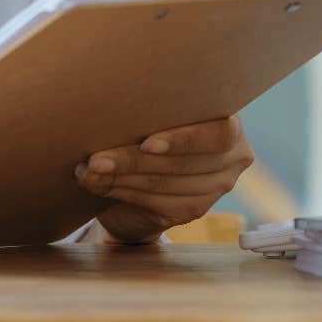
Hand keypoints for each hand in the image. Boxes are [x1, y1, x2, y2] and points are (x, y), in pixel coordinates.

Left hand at [74, 115, 253, 243]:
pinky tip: (97, 184)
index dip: (184, 141)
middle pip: (183, 163)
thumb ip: (148, 111)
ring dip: (120, 177)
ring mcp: (216, 187)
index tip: (147, 144)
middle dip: (133, 160)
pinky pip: (156, 202)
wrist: (148, 167)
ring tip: (88, 171)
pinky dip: (121, 191)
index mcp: (231, 123)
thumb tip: (104, 113)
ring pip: (165, 184)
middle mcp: (233, 157)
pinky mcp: (193, 210)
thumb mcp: (153, 112)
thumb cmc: (149, 124)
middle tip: (95, 159)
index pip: (220, 135)